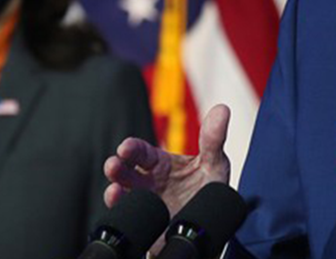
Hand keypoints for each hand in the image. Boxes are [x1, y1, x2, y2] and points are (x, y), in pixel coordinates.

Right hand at [103, 104, 231, 216]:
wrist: (211, 226)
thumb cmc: (208, 190)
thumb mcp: (214, 164)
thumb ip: (214, 140)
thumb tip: (222, 110)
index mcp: (159, 163)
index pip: (140, 152)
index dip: (131, 148)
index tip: (125, 148)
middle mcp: (147, 182)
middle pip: (124, 172)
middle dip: (116, 168)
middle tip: (113, 166)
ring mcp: (144, 205)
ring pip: (121, 196)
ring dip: (113, 193)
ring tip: (115, 191)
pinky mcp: (145, 227)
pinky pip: (128, 220)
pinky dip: (121, 215)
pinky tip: (122, 210)